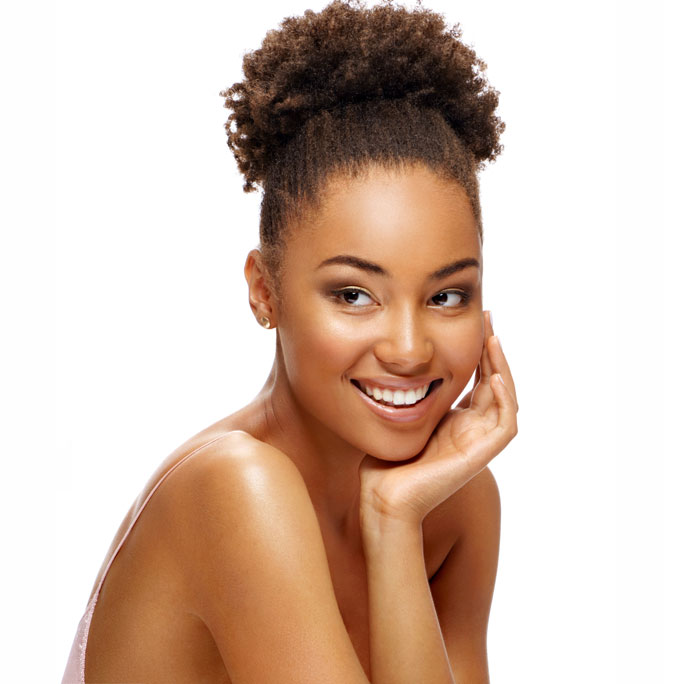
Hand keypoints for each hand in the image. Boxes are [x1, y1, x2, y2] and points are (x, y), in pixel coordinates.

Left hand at [359, 310, 518, 526]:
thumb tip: (402, 365)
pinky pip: (506, 423)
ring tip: (493, 339)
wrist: (384, 496)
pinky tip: (495, 375)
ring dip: (502, 367)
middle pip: (495, 382)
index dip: (478, 350)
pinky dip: (506, 399)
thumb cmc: (386, 462)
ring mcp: (479, 442)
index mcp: (457, 422)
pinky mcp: (481, 455)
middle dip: (491, 349)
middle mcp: (472, 429)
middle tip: (487, 318)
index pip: (478, 379)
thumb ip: (414, 396)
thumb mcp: (403, 417)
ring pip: (506, 398)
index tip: (474, 321)